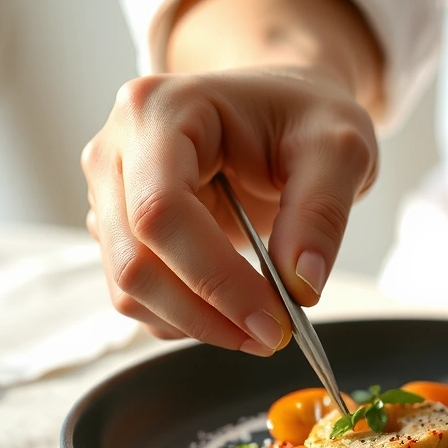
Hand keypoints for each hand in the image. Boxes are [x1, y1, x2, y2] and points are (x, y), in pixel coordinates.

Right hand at [81, 68, 377, 354]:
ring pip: (130, 288)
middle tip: (274, 335)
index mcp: (159, 112)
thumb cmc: (305, 116)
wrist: (283, 112)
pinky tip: (233, 310)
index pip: (162, 213)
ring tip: (261, 324)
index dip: (214, 279)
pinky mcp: (119, 230)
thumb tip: (302, 287)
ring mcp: (109, 193)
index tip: (273, 322)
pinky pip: (138, 295)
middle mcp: (116, 150)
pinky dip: (185, 318)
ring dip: (196, 323)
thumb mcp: (339, 149)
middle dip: (206, 313)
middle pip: (136, 261)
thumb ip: (323, 214)